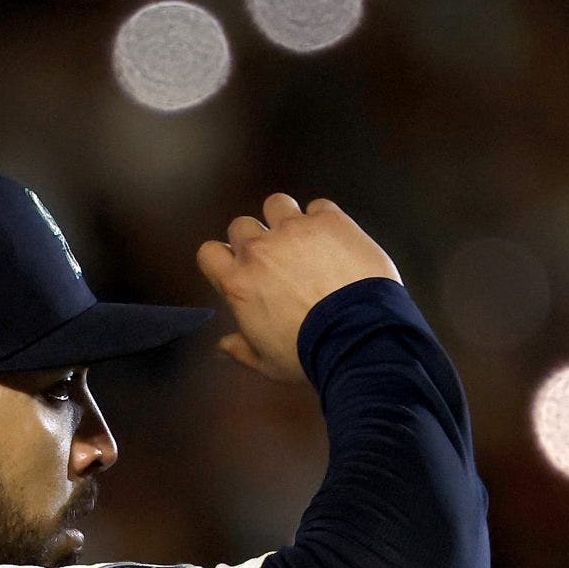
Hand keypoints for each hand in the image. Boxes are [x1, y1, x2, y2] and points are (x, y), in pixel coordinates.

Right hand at [196, 194, 400, 382]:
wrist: (359, 336)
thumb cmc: (311, 354)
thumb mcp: (269, 363)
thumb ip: (242, 350)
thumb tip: (223, 346)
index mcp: (239, 282)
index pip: (209, 252)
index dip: (223, 258)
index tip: (239, 267)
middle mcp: (260, 250)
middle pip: (242, 225)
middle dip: (255, 239)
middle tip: (277, 259)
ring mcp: (295, 230)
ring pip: (276, 204)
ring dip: (285, 219)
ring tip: (304, 240)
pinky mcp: (329, 221)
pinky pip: (319, 206)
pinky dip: (324, 219)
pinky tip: (335, 240)